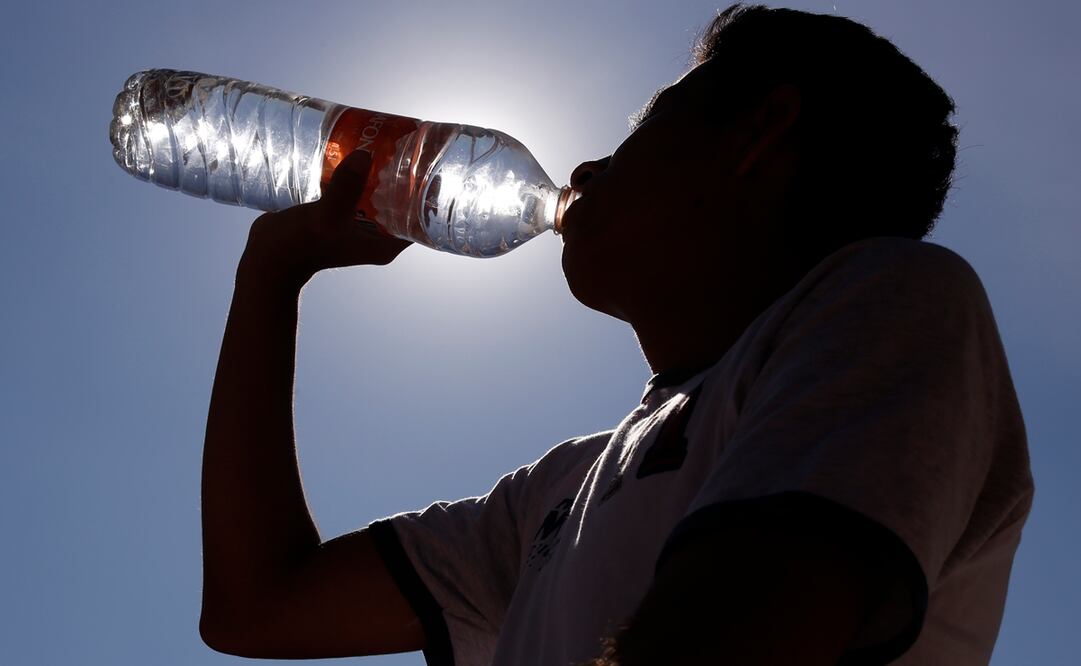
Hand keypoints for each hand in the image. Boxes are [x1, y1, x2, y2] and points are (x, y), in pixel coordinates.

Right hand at [240, 149, 411, 288]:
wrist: (266, 259)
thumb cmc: (298, 246)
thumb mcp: (325, 216)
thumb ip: (345, 188)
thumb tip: (365, 156)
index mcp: (384, 244)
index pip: (419, 217)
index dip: (428, 192)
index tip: (430, 163)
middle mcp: (376, 236)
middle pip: (401, 201)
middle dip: (404, 175)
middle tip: (405, 143)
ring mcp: (357, 227)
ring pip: (378, 194)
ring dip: (380, 172)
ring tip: (384, 140)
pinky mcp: (340, 217)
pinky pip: (358, 192)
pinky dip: (359, 176)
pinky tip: (356, 152)